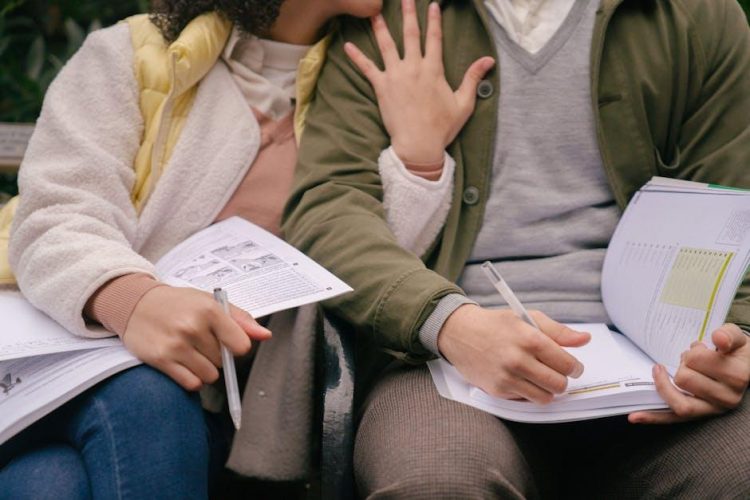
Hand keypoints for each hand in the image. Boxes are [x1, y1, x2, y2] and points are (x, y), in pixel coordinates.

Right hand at [123, 286, 271, 390]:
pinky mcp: (161, 360)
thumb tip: (265, 335)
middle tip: (200, 341)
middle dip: (216, 355)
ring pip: (209, 376)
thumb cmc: (179, 303)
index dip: (237, 347)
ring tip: (191, 353)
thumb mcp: (210, 302)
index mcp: (209, 310)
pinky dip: (191, 379)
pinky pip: (191, 384)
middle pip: (224, 362)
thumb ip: (240, 319)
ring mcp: (176, 345)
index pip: (241, 345)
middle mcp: (193, 327)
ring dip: (204, 369)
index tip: (227, 341)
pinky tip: (183, 364)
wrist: (135, 303)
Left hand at [344, 0, 494, 164]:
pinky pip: (367, 68)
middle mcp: (414, 68)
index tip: (432, 5)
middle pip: (410, 34)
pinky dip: (357, 57)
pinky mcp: (381, 87)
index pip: (434, 38)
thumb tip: (488, 59)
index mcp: (434, 70)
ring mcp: (396, 76)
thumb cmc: (442, 127)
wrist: (419, 144)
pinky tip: (346, 45)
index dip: (434, 20)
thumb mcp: (464, 103)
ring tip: (373, 12)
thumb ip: (473, 78)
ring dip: (380, 27)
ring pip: (387, 45)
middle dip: (408, 14)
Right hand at [438, 305, 589, 403]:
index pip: (566, 363)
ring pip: (545, 397)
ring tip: (540, 377)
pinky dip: (529, 392)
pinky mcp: (497, 390)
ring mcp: (507, 377)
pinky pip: (526, 400)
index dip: (575, 367)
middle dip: (562, 380)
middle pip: (558, 384)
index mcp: (529, 338)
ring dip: (547, 389)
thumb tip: (585, 339)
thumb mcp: (527, 318)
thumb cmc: (496, 324)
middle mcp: (518, 360)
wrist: (459, 332)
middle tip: (557, 373)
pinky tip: (522, 379)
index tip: (573, 367)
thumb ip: (558, 331)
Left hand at [629, 324, 749, 423]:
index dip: (694, 352)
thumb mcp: (738, 338)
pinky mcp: (698, 417)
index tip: (700, 347)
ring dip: (667, 383)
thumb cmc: (736, 352)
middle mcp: (727, 398)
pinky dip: (653, 418)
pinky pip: (673, 419)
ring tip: (666, 370)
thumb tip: (718, 338)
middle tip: (690, 359)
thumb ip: (728, 335)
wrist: (745, 370)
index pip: (699, 361)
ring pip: (678, 403)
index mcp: (737, 377)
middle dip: (682, 364)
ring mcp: (711, 410)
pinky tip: (634, 416)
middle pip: (684, 379)